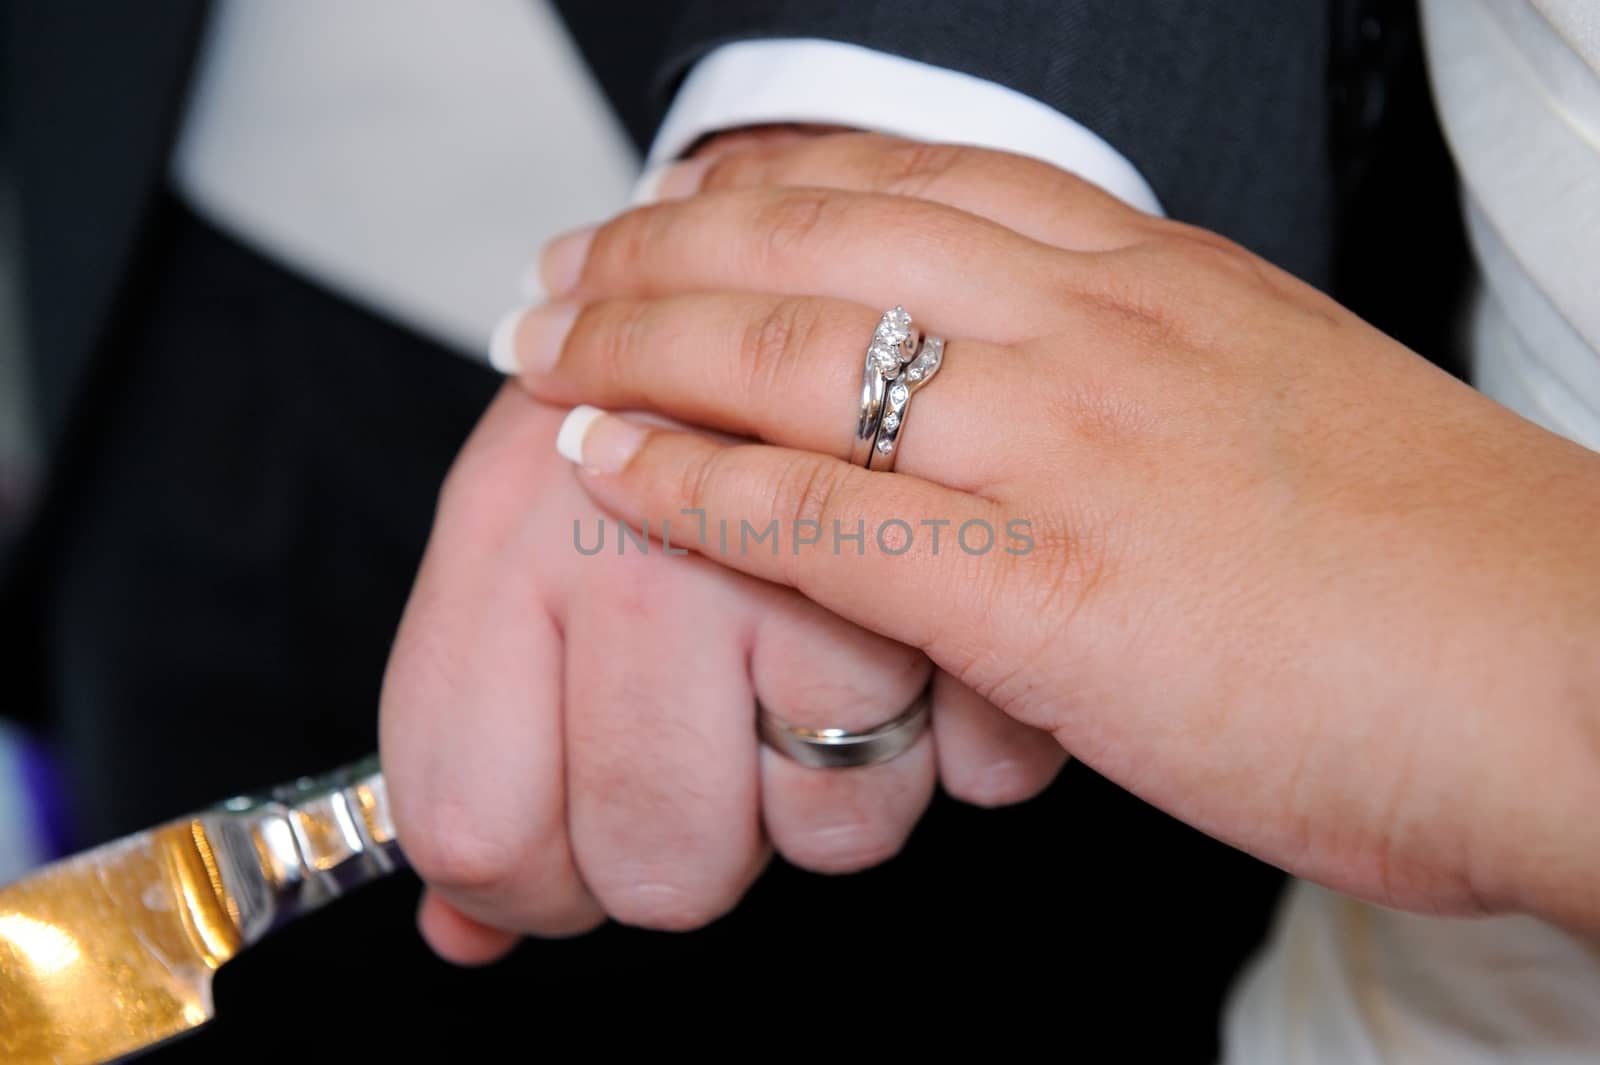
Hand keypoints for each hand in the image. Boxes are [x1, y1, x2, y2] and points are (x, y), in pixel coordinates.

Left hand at [510, 134, 1599, 934]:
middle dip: (664, 242)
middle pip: (823, 235)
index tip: (680, 203)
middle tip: (565, 262)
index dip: (770, 183)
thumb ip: (1143, 395)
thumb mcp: (1276, 416)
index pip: (919, 181)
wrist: (1573, 674)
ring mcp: (1063, 446)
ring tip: (543, 343)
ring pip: (791, 346)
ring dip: (638, 338)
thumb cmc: (1443, 567)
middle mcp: (1096, 328)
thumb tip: (1040, 422)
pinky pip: (817, 509)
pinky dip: (691, 480)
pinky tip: (605, 466)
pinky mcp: (1045, 587)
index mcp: (1159, 279)